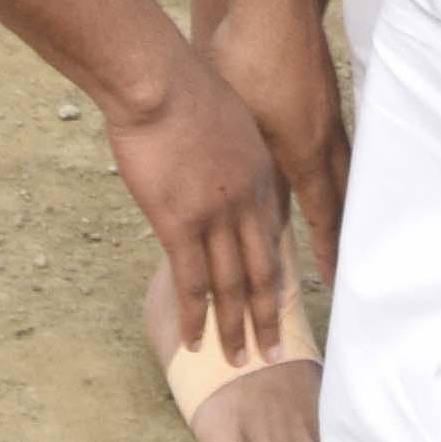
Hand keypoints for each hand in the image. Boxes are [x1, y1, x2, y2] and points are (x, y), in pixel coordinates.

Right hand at [106, 48, 296, 369]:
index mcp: (261, 175)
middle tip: (273, 352)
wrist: (159, 81)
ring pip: (232, 286)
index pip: (274, 237)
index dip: (277, 274)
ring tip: (237, 360)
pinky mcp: (180, 224)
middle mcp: (247, 203)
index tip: (281, 301)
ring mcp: (216, 217)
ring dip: (235, 328)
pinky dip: (195, 316)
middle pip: (264, 272)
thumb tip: (218, 162)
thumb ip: (229, 149)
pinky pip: (192, 282)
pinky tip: (195, 340)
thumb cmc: (183, 86)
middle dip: (269, 317)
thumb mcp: (226, 117)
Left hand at [197, 0, 346, 267]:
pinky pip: (340, 140)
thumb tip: (258, 211)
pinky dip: (338, 164)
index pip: (320, 213)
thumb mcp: (239, 123)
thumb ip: (251, 167)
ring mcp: (330, 110)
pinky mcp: (326, 89)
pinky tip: (328, 162)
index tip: (332, 280)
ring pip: (345, 167)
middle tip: (350, 261)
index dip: (327, 248)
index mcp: (303, 150)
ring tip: (346, 222)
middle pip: (342, 194)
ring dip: (345, 197)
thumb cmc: (245, 58)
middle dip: (344, 231)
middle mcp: (325, 136)